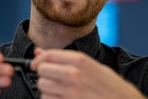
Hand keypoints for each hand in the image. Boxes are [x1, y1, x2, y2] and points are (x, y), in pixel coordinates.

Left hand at [31, 48, 145, 98]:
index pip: (48, 55)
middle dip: (44, 74)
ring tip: (60, 90)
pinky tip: (63, 98)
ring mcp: (70, 92)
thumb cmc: (110, 86)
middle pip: (42, 71)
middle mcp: (73, 75)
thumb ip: (64, 58)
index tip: (36, 64)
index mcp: (80, 61)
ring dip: (47, 89)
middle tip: (52, 78)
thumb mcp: (91, 66)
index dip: (39, 60)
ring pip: (43, 88)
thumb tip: (38, 52)